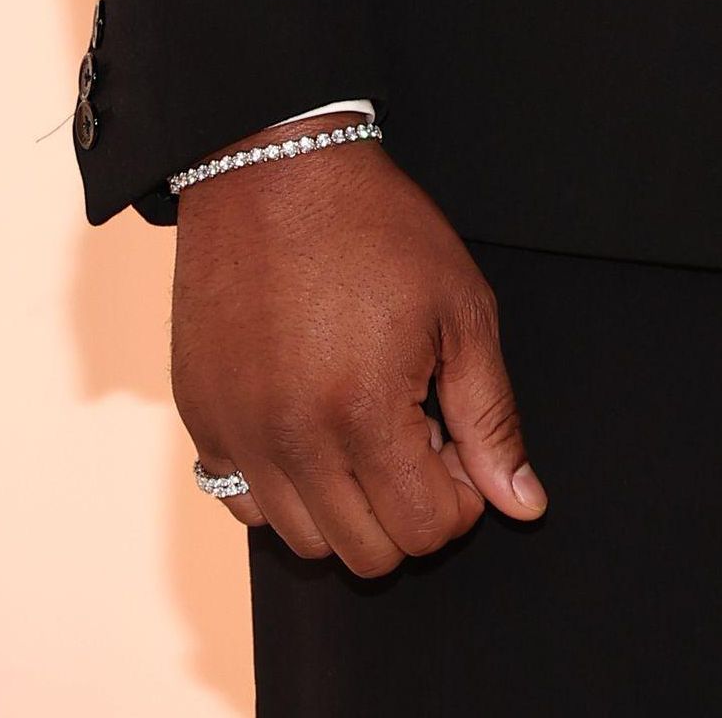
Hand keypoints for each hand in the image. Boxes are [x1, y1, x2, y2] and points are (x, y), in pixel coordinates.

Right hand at [172, 142, 546, 575]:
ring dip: (345, 503)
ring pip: (303, 540)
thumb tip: (521, 503)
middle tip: (412, 431)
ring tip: (361, 424)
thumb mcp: (460, 307)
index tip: (453, 439)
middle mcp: (291, 438)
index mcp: (363, 411)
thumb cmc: (373, 226)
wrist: (271, 167)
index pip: (425, 530)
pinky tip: (309, 422)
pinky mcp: (200, 418)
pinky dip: (283, 485)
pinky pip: (244, 503)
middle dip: (406, 507)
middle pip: (366, 554)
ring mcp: (237, 433)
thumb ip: (491, 416)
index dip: (458, 495)